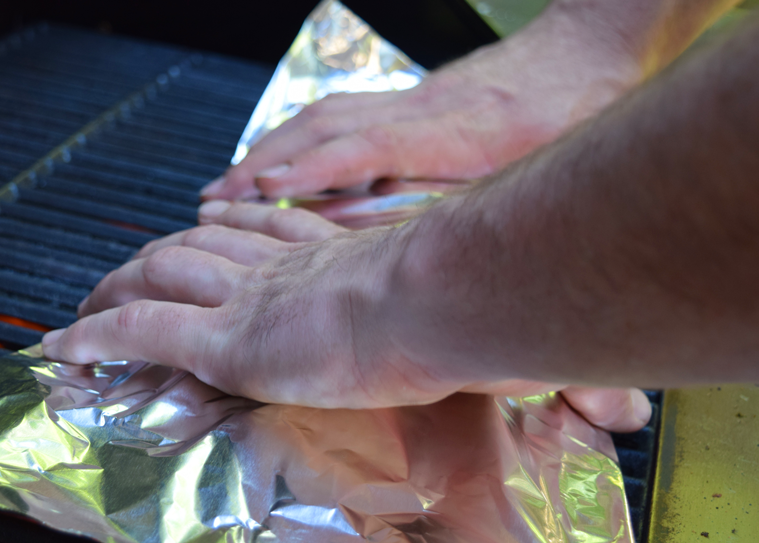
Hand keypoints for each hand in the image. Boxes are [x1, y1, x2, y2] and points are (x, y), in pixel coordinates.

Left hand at [43, 203, 649, 430]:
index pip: (251, 244)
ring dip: (112, 294)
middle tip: (116, 276)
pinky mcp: (229, 338)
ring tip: (80, 314)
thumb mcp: (460, 324)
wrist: (451, 296)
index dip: (215, 242)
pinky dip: (101, 337)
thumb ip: (474, 344)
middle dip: (147, 263)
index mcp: (322, 263)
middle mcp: (276, 272)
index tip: (195, 245)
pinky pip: (146, 332)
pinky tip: (66, 346)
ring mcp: (249, 303)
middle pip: (193, 253)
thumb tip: (573, 392)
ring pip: (158, 282)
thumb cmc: (464, 308)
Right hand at [201, 6, 639, 200]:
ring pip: (323, 117)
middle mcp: (416, 109)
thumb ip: (463, 201)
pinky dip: (299, 141)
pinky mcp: (409, 101)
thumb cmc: (570, 116)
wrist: (588, 53)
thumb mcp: (531, 173)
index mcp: (451, 131)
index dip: (315, 171)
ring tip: (228, 185)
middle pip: (323, 126)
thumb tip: (390, 231)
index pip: (366, 147)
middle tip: (212, 198)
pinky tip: (280, 163)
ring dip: (270, 149)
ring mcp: (408, 100)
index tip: (265, 190)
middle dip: (262, 162)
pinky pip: (339, 117)